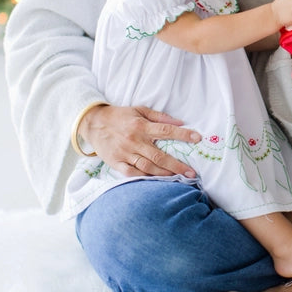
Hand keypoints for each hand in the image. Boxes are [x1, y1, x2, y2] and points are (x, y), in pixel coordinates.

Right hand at [79, 104, 201, 177]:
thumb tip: (180, 122)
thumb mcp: (140, 110)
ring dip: (164, 174)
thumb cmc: (120, 116)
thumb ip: (160, 117)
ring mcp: (125, 153)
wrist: (93, 123)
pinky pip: (132, 173)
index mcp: (141, 126)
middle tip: (191, 172)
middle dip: (177, 165)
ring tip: (178, 178)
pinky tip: (157, 180)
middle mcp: (134, 141)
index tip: (197, 138)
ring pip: (147, 167)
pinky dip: (145, 177)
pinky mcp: (116, 163)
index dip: (183, 134)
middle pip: (159, 156)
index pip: (166, 130)